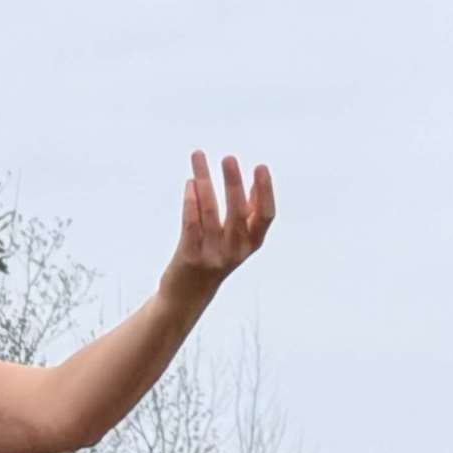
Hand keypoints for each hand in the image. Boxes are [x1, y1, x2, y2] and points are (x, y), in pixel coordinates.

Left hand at [161, 151, 274, 295]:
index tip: (260, 167)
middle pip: (237, 210)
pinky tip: (190, 183)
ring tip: (198, 157)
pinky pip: (191, 223)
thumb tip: (256, 182)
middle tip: (228, 158)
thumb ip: (246, 214)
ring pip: (210, 211)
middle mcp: (235, 251)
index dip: (265, 191)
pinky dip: (190, 201)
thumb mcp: (237, 241)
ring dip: (204, 181)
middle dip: (233, 181)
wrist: (187, 296)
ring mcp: (212, 254)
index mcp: (251, 244)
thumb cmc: (214, 259)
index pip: (265, 216)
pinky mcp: (190, 257)